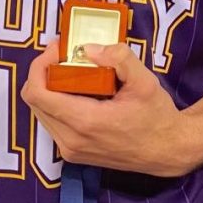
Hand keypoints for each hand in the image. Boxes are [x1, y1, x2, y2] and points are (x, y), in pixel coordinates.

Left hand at [22, 41, 202, 177]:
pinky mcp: (73, 153)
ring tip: (73, 71)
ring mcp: (70, 150)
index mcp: (85, 121)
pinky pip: (52, 122)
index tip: (57, 50)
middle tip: (64, 55)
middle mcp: (71, 140)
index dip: (39, 65)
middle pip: (34, 100)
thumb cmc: (157, 116)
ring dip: (49, 87)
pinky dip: (57, 102)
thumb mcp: (144, 81)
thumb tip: (89, 49)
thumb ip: (118, 58)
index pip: (37, 93)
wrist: (168, 152)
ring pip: (41, 111)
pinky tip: (79, 92)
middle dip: (43, 73)